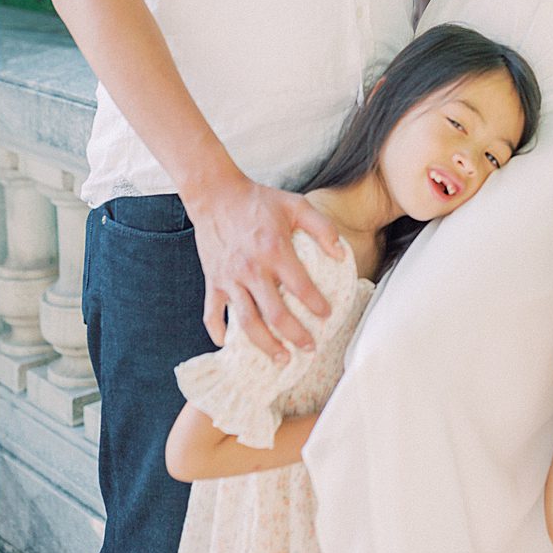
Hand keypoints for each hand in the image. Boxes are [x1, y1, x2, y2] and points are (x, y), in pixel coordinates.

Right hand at [187, 172, 345, 359]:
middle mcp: (251, 269)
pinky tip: (228, 345)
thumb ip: (322, 227)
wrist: (216, 195)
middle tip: (309, 348)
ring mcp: (230, 278)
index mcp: (274, 250)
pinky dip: (218, 332)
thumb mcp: (296, 205)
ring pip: (246, 322)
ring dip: (265, 344)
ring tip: (281, 358)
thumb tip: (341, 253)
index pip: (300, 287)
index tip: (327, 316)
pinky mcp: (213, 281)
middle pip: (274, 314)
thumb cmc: (260, 201)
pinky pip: (212, 313)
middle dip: (295, 335)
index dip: (316, 305)